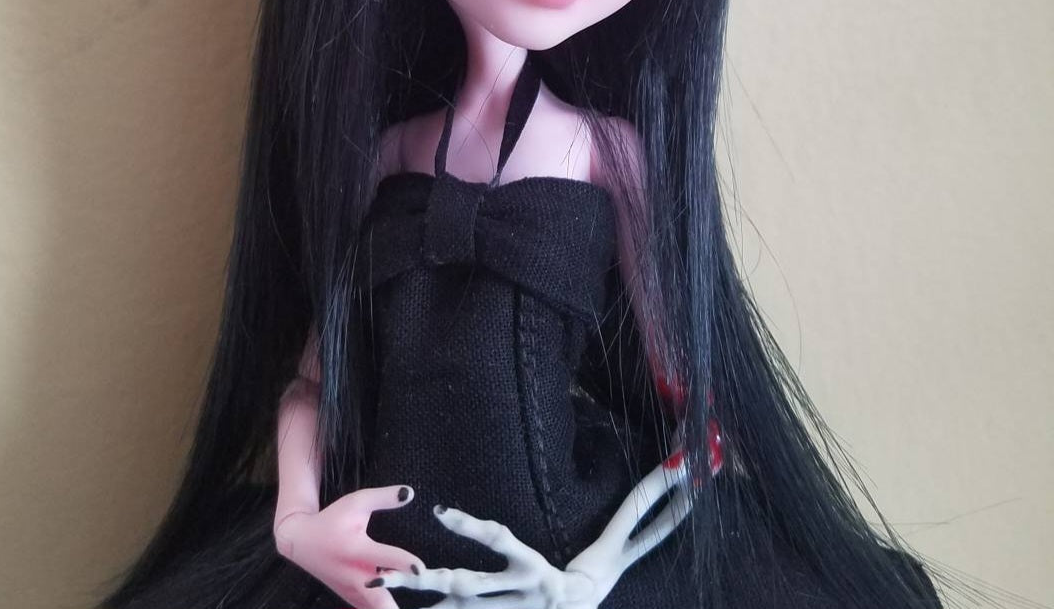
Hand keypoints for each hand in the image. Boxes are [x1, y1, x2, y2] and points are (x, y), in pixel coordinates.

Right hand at [275, 485, 424, 608]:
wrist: (302, 542)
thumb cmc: (333, 518)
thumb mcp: (357, 502)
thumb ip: (384, 497)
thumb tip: (411, 492)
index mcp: (357, 549)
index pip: (384, 558)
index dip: (403, 563)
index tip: (421, 569)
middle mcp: (354, 575)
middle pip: (378, 601)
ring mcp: (351, 590)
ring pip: (374, 608)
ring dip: (389, 608)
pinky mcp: (350, 597)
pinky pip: (369, 608)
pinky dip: (381, 608)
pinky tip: (395, 606)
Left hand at [375, 455, 693, 608]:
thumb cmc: (602, 579)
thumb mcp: (623, 548)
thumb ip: (646, 507)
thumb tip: (685, 468)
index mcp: (543, 576)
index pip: (502, 545)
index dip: (472, 529)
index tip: (442, 513)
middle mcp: (519, 601)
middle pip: (466, 592)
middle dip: (427, 584)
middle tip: (385, 578)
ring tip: (379, 596)